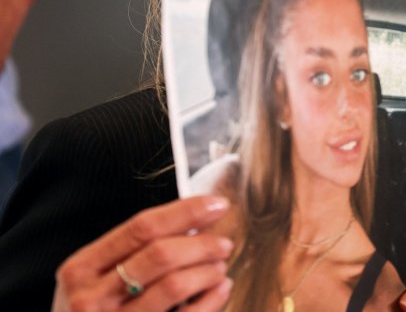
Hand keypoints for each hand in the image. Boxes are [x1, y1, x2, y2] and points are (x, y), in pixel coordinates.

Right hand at [52, 196, 233, 311]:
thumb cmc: (95, 309)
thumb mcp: (97, 276)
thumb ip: (135, 249)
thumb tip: (196, 218)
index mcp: (81, 268)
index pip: (142, 227)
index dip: (185, 212)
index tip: (216, 204)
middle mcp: (91, 297)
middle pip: (160, 254)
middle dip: (201, 244)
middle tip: (223, 243)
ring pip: (174, 285)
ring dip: (207, 271)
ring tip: (219, 266)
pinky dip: (211, 299)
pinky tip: (220, 288)